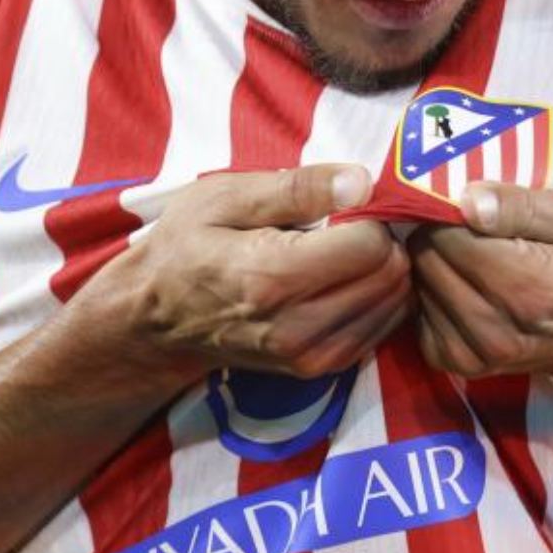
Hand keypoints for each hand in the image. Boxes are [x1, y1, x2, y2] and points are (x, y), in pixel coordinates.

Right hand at [114, 164, 412, 382]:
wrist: (156, 320)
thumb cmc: (187, 246)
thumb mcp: (225, 197)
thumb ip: (298, 188)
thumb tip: (363, 182)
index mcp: (273, 277)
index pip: (371, 244)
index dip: (367, 213)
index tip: (344, 203)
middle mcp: (299, 327)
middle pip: (391, 275)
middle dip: (383, 239)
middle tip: (349, 223)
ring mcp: (312, 357)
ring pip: (395, 302)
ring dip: (384, 269)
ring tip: (344, 249)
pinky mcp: (322, 370)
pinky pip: (383, 326)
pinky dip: (377, 297)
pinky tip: (344, 278)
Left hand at [409, 181, 552, 387]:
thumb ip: (524, 206)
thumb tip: (466, 200)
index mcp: (530, 290)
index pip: (447, 234)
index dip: (455, 208)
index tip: (476, 203)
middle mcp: (497, 331)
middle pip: (427, 258)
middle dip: (442, 233)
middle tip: (477, 228)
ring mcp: (476, 354)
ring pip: (418, 283)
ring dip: (438, 263)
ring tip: (480, 256)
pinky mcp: (458, 365)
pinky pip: (419, 312)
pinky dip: (435, 293)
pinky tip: (470, 284)